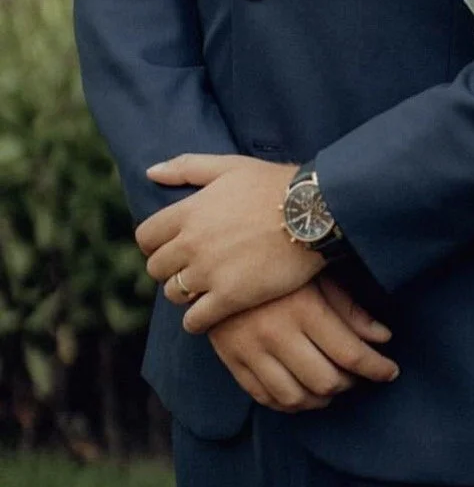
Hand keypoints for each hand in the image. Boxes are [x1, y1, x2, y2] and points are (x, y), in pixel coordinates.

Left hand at [137, 154, 320, 333]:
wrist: (315, 211)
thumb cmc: (275, 184)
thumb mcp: (231, 166)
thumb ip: (187, 167)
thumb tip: (150, 172)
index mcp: (188, 212)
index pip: (145, 237)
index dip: (155, 244)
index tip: (172, 246)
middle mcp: (192, 243)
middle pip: (156, 269)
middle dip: (170, 268)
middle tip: (190, 268)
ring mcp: (210, 272)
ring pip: (174, 294)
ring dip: (184, 293)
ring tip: (204, 287)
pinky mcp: (230, 297)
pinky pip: (195, 320)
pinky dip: (197, 320)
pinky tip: (210, 313)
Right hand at [208, 276, 399, 412]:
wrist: (219, 256)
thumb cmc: (279, 261)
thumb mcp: (318, 275)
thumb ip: (350, 309)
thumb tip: (383, 338)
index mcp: (304, 308)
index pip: (350, 354)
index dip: (377, 368)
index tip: (391, 371)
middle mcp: (277, 333)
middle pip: (326, 381)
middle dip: (352, 384)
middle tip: (361, 375)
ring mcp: (251, 350)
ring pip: (295, 398)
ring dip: (322, 399)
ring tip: (335, 385)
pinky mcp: (232, 360)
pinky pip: (265, 397)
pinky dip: (289, 403)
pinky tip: (304, 392)